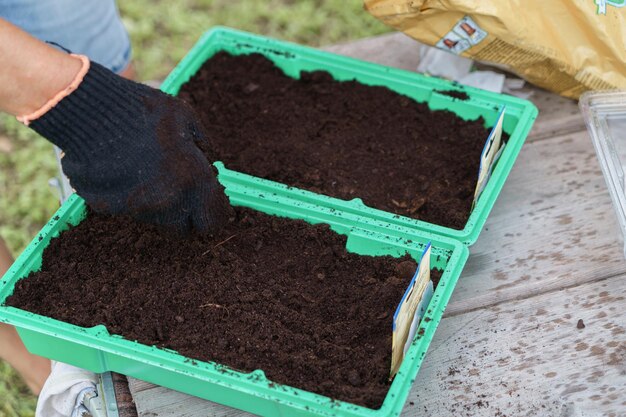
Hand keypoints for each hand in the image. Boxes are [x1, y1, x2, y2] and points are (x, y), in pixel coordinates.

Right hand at [28, 59, 231, 234]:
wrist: (90, 111)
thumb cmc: (143, 110)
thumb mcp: (185, 118)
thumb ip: (203, 145)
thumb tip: (210, 162)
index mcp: (194, 180)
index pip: (214, 221)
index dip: (214, 213)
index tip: (209, 204)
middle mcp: (169, 201)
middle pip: (185, 229)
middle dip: (186, 214)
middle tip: (179, 190)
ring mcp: (138, 208)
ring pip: (157, 220)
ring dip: (158, 204)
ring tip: (147, 171)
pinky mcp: (110, 208)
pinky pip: (128, 209)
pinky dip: (129, 197)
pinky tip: (123, 171)